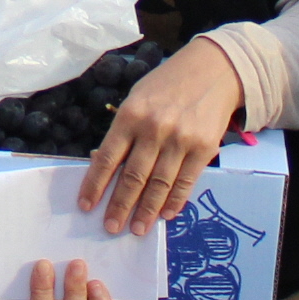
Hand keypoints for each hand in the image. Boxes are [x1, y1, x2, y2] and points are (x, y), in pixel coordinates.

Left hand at [82, 37, 237, 235]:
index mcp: (131, 115)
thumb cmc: (167, 85)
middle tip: (111, 227)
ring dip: (146, 211)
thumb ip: (122, 131)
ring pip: (159, 184)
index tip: (86, 206)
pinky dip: (175, 201)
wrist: (212, 70)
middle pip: (133, 177)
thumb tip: (103, 164)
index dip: (95, 185)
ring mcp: (181, 140)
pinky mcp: (204, 148)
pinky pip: (186, 182)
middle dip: (120, 206)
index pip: (108, 158)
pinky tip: (165, 215)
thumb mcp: (137, 99)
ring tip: (137, 229)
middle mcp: (154, 129)